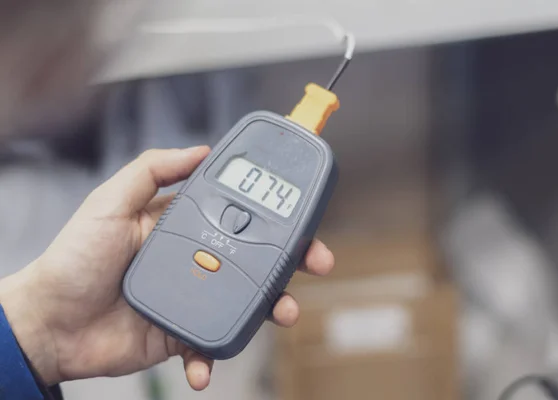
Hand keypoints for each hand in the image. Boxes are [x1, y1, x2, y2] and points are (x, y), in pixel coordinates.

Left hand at [0, 147, 334, 389]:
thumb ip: (152, 170)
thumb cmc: (73, 259)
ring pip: (245, 299)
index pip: (238, 214)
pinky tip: (206, 362)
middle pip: (254, 257)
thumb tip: (198, 150)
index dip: (272, 214)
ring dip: (271, 307)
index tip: (298, 216)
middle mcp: (194, 258)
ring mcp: (192, 296)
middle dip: (290, 261)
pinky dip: (213, 356)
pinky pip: (210, 343)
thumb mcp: (110, 202)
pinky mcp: (182, 333)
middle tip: (315, 263)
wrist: (49, 323)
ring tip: (282, 312)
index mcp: (182, 226)